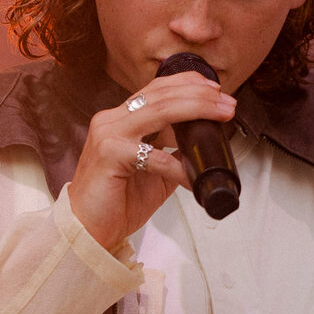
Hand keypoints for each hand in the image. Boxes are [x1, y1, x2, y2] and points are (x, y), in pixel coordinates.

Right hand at [67, 72, 236, 253]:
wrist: (86, 230)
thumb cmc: (115, 201)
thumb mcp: (151, 170)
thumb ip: (171, 152)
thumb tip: (201, 144)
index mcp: (120, 119)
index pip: (155, 89)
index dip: (187, 83)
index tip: (215, 89)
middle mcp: (111, 120)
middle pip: (161, 94)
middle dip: (200, 94)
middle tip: (227, 102)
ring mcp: (109, 135)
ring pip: (160, 111)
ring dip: (196, 109)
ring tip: (222, 115)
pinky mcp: (110, 155)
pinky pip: (155, 156)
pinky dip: (179, 166)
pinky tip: (194, 177)